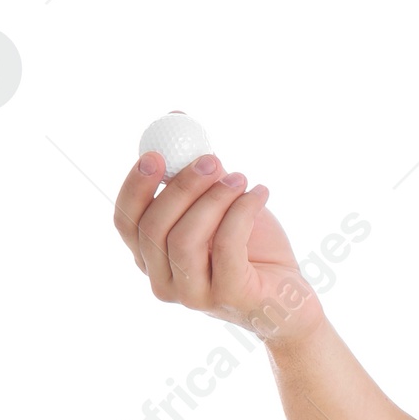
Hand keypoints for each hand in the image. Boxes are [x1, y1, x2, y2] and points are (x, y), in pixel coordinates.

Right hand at [113, 151, 323, 348]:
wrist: (292, 302)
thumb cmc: (253, 251)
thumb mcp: (220, 205)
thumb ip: (196, 171)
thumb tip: (176, 117)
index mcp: (151, 258)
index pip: (126, 222)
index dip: (135, 187)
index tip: (156, 155)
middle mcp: (163, 280)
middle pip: (154, 228)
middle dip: (182, 187)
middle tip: (212, 159)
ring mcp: (193, 295)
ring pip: (185, 239)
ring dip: (214, 199)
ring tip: (242, 178)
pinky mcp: (229, 298)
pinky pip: (227, 247)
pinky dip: (243, 212)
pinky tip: (260, 193)